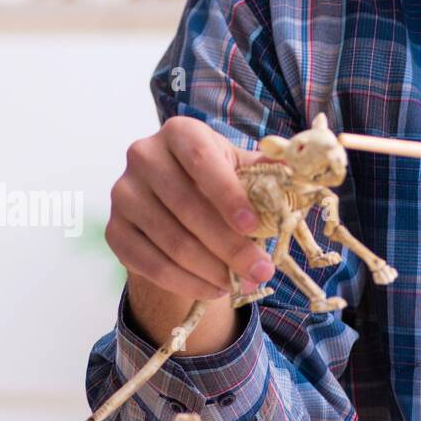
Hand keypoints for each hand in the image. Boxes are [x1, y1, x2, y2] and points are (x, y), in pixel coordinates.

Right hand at [107, 115, 275, 300]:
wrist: (176, 200)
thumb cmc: (219, 178)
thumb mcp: (243, 166)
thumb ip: (271, 171)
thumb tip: (306, 179)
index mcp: (180, 133)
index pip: (202, 160)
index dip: (228, 194)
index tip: (254, 225)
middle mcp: (143, 156)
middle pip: (187, 207)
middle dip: (229, 245)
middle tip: (261, 269)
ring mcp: (124, 195)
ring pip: (169, 241)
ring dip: (211, 269)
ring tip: (242, 282)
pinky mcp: (114, 231)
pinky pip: (149, 264)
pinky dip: (185, 282)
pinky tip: (215, 288)